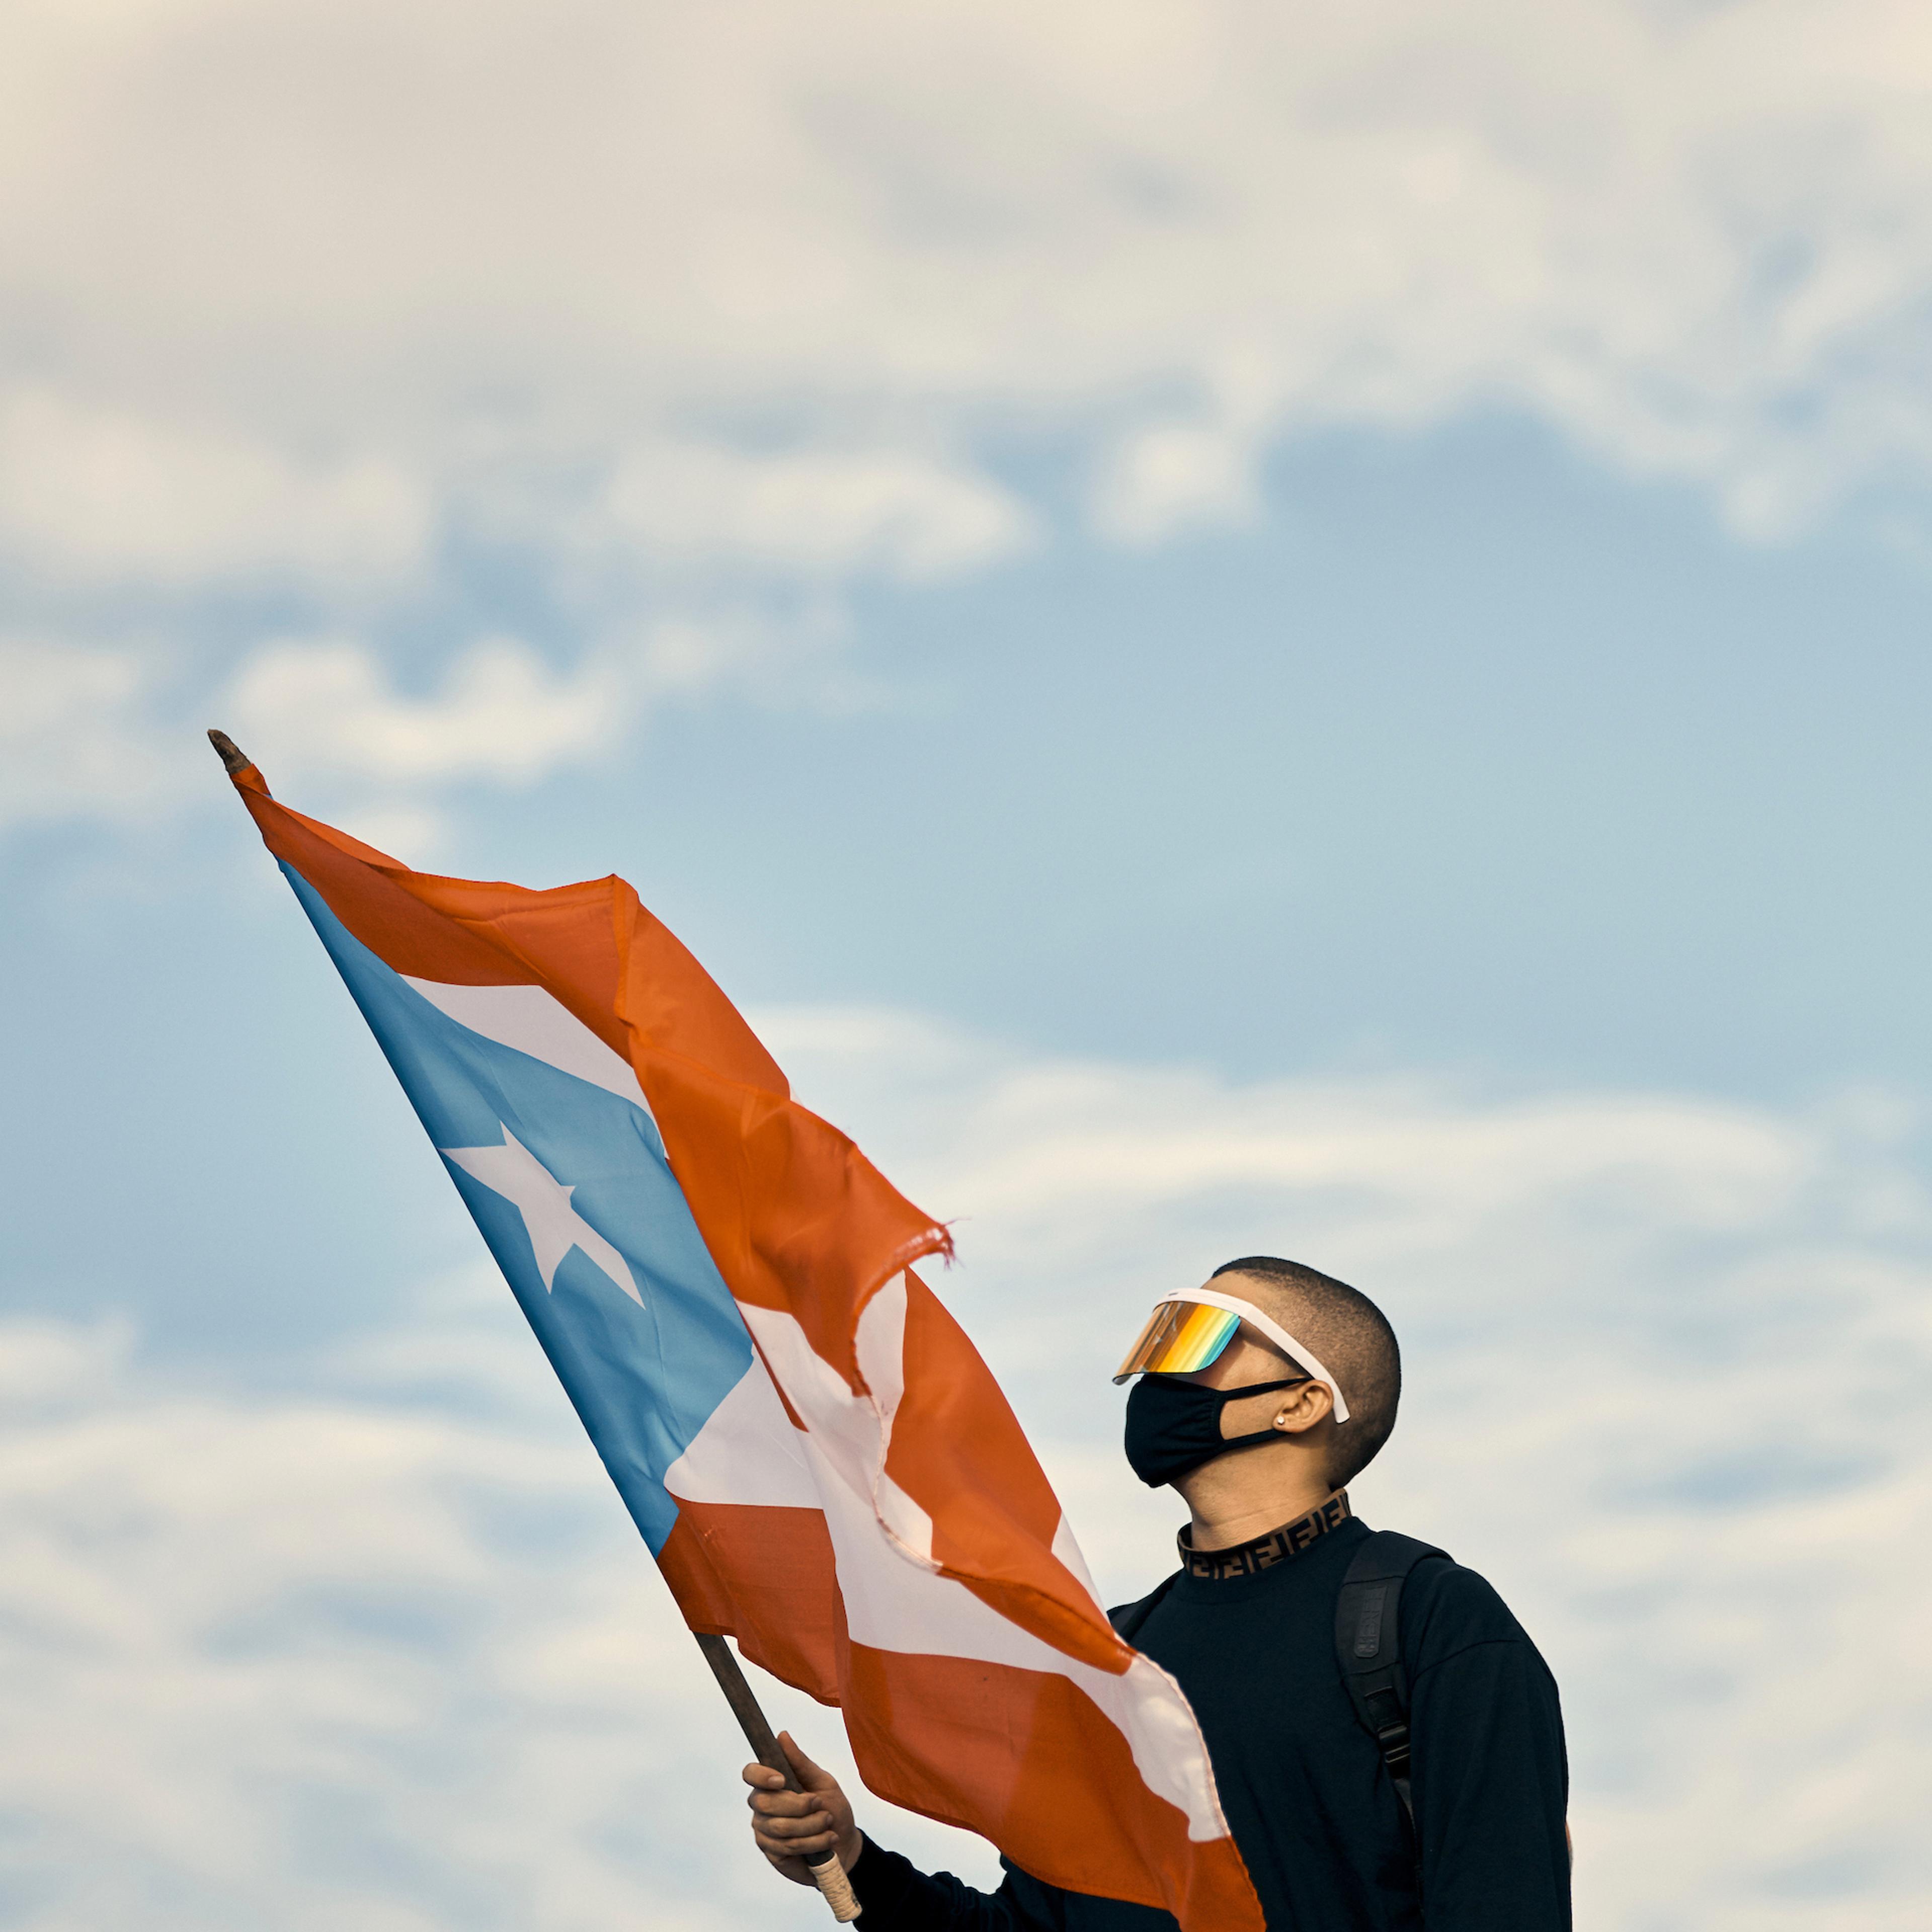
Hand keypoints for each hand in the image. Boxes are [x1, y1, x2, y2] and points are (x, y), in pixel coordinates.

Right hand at [742, 1731, 862, 1885]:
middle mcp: (762, 1805)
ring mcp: (764, 1830)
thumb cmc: (832, 1807)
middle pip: (765, 1802)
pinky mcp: (771, 1852)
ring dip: (811, 1825)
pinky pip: (787, 1847)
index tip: (782, 1780)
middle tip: (820, 1804)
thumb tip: (782, 1735)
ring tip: (828, 1823)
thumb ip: (801, 1762)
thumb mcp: (823, 1782)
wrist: (844, 1844)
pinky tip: (826, 1840)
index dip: (761, 1776)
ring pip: (779, 1827)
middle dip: (798, 1805)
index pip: (750, 1773)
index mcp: (771, 1782)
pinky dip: (812, 1843)